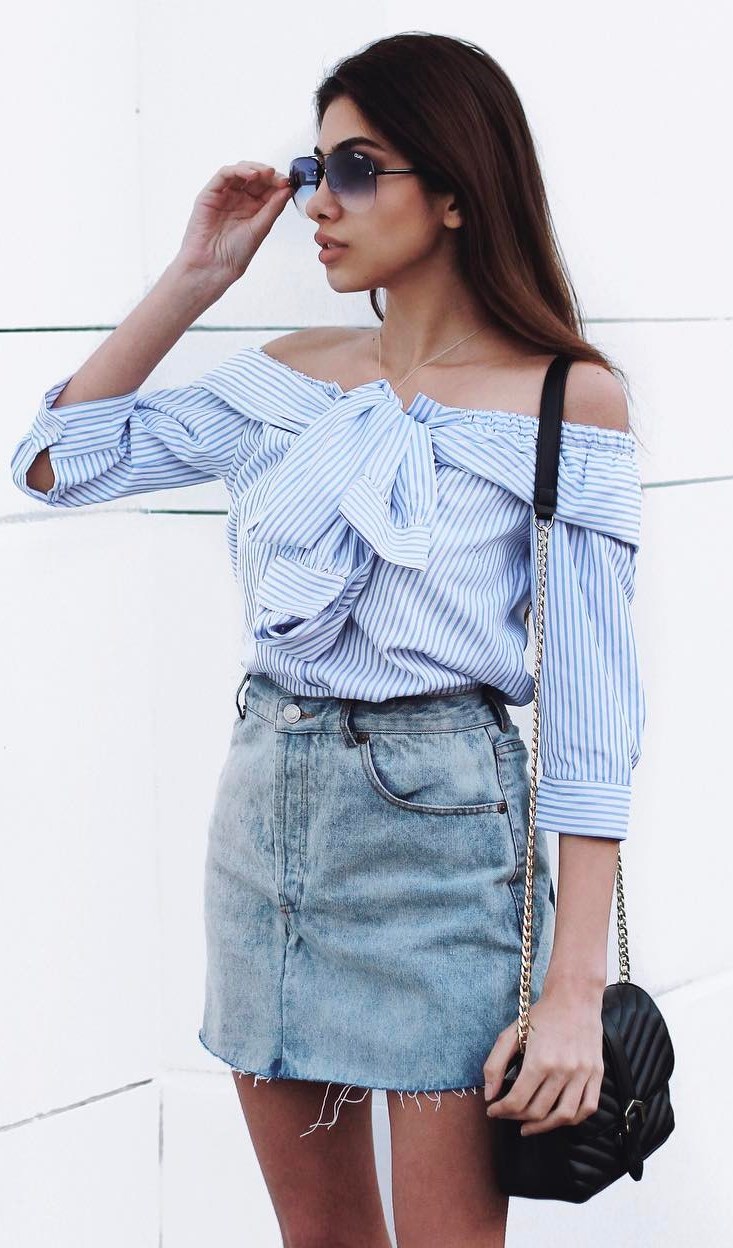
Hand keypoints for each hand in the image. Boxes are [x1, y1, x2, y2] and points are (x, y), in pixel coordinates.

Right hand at [177, 161, 292, 283]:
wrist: (214, 265)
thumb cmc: (235, 253)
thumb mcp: (261, 228)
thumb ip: (273, 207)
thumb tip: (287, 189)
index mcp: (253, 209)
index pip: (267, 188)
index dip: (278, 183)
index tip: (288, 183)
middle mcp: (240, 200)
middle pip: (255, 177)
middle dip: (268, 175)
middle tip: (279, 178)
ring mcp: (225, 195)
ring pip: (240, 172)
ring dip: (255, 169)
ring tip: (266, 173)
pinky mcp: (211, 193)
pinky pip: (224, 174)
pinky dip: (238, 170)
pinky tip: (251, 174)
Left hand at [482, 979, 604, 1135]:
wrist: (574, 998)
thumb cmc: (541, 1015)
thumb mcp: (511, 1033)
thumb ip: (495, 1065)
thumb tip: (490, 1096)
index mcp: (540, 1061)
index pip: (518, 1101)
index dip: (501, 1111)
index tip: (493, 1111)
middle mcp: (563, 1071)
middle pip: (538, 1111)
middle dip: (517, 1117)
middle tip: (508, 1114)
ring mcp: (582, 1074)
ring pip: (563, 1116)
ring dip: (543, 1126)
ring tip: (529, 1125)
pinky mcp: (596, 1073)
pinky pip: (587, 1108)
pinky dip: (572, 1119)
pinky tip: (557, 1118)